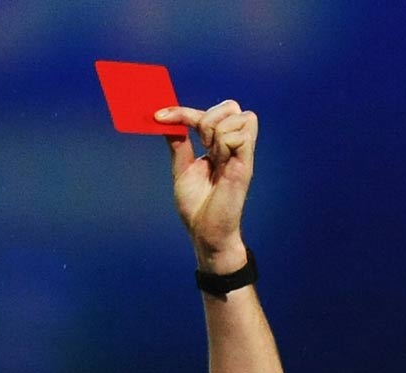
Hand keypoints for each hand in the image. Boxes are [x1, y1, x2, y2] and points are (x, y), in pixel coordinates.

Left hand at [155, 99, 258, 270]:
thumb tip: (167, 121)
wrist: (205, 233)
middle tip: (200, 145)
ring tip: (212, 158)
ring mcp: (241, 154)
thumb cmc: (197, 207)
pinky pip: (240, 135)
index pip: (209, 113)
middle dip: (208, 118)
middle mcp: (233, 146)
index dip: (183, 111)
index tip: (159, 116)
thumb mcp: (182, 170)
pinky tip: (220, 163)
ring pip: (240, 116)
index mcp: (219, 146)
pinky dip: (224, 144)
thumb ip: (179, 144)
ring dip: (218, 132)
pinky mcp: (245, 165)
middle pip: (231, 106)